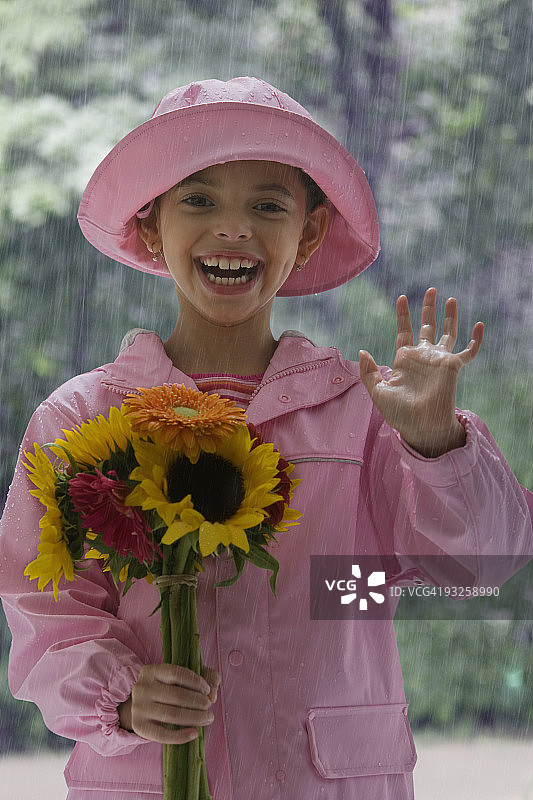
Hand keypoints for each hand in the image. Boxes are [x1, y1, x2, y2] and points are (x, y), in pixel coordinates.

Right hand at [118, 664, 219, 743]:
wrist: (143, 705)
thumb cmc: (168, 688)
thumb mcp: (184, 677)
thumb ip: (206, 677)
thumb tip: (212, 696)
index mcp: (151, 671)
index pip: (176, 674)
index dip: (196, 682)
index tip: (207, 690)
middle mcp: (142, 688)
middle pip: (176, 695)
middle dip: (198, 701)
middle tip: (209, 706)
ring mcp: (139, 708)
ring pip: (171, 714)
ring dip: (195, 717)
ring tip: (208, 718)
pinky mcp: (140, 727)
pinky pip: (162, 735)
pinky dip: (181, 736)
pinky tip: (195, 733)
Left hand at [359, 287, 483, 457]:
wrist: (421, 427)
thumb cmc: (400, 414)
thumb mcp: (378, 392)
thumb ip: (369, 372)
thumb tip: (362, 351)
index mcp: (405, 361)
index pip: (404, 332)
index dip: (403, 315)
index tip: (401, 297)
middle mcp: (423, 357)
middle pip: (427, 327)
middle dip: (428, 309)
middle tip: (431, 290)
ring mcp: (439, 361)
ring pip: (447, 333)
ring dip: (449, 316)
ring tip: (450, 299)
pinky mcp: (453, 367)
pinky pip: (468, 352)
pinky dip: (475, 340)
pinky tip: (479, 325)